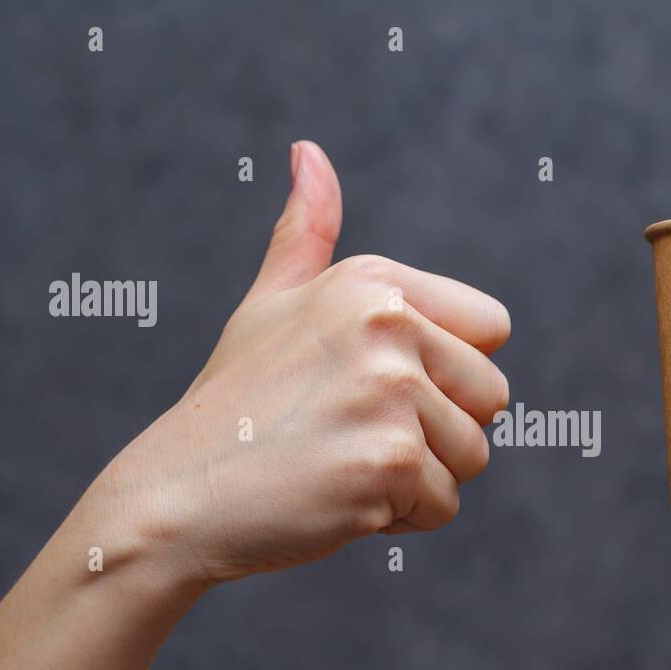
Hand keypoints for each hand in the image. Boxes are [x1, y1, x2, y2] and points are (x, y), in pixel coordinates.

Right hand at [101, 141, 510, 587]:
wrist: (177, 495)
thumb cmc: (234, 403)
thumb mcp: (270, 305)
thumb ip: (305, 235)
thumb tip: (309, 151)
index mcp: (373, 282)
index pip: (492, 329)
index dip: (447, 372)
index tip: (375, 385)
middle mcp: (388, 324)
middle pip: (493, 397)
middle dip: (440, 430)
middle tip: (355, 433)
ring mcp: (390, 393)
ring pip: (473, 456)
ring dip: (419, 479)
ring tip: (342, 464)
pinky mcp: (388, 461)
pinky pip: (444, 505)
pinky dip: (397, 519)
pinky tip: (335, 499)